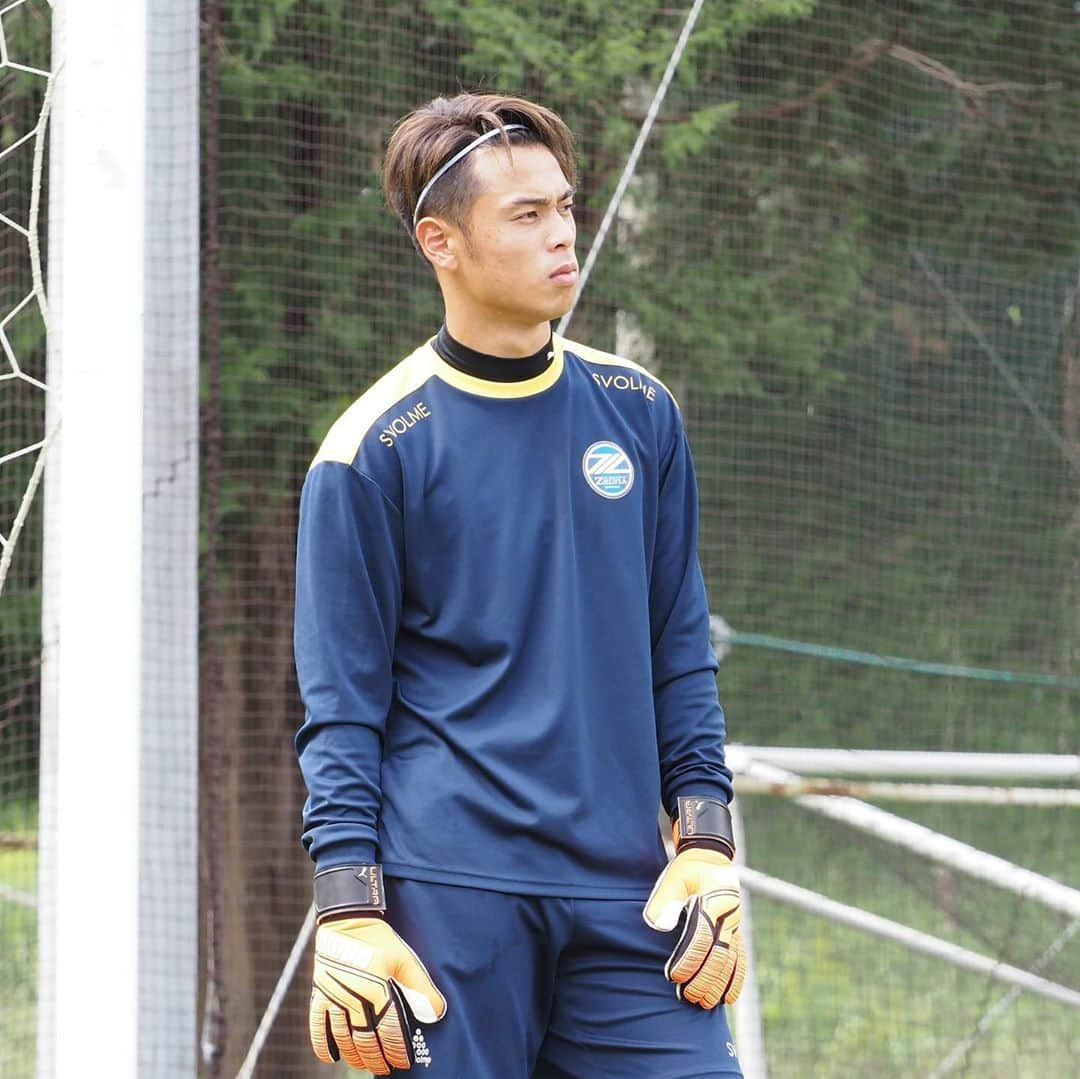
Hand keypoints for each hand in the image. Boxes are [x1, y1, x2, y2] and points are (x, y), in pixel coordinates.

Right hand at [309, 916, 446, 1073]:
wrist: (347, 919)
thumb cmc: (379, 939)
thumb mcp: (405, 959)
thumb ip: (419, 987)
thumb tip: (435, 1013)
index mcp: (377, 989)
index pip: (389, 1030)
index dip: (397, 1049)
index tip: (403, 1062)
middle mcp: (354, 998)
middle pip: (365, 1039)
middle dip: (377, 1058)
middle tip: (385, 1069)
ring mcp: (334, 997)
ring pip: (343, 1038)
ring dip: (355, 1056)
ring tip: (364, 1065)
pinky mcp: (319, 994)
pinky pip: (317, 1026)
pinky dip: (322, 1045)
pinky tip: (331, 1057)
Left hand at [643, 848, 746, 1008]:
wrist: (711, 857)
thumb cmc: (687, 869)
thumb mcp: (673, 877)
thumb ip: (666, 900)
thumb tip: (657, 926)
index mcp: (711, 900)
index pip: (700, 936)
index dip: (688, 959)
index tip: (674, 976)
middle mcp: (727, 915)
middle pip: (719, 954)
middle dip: (704, 978)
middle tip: (688, 996)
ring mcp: (735, 924)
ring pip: (731, 961)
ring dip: (719, 984)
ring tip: (705, 1003)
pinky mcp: (737, 931)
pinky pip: (740, 959)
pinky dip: (735, 980)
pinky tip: (728, 998)